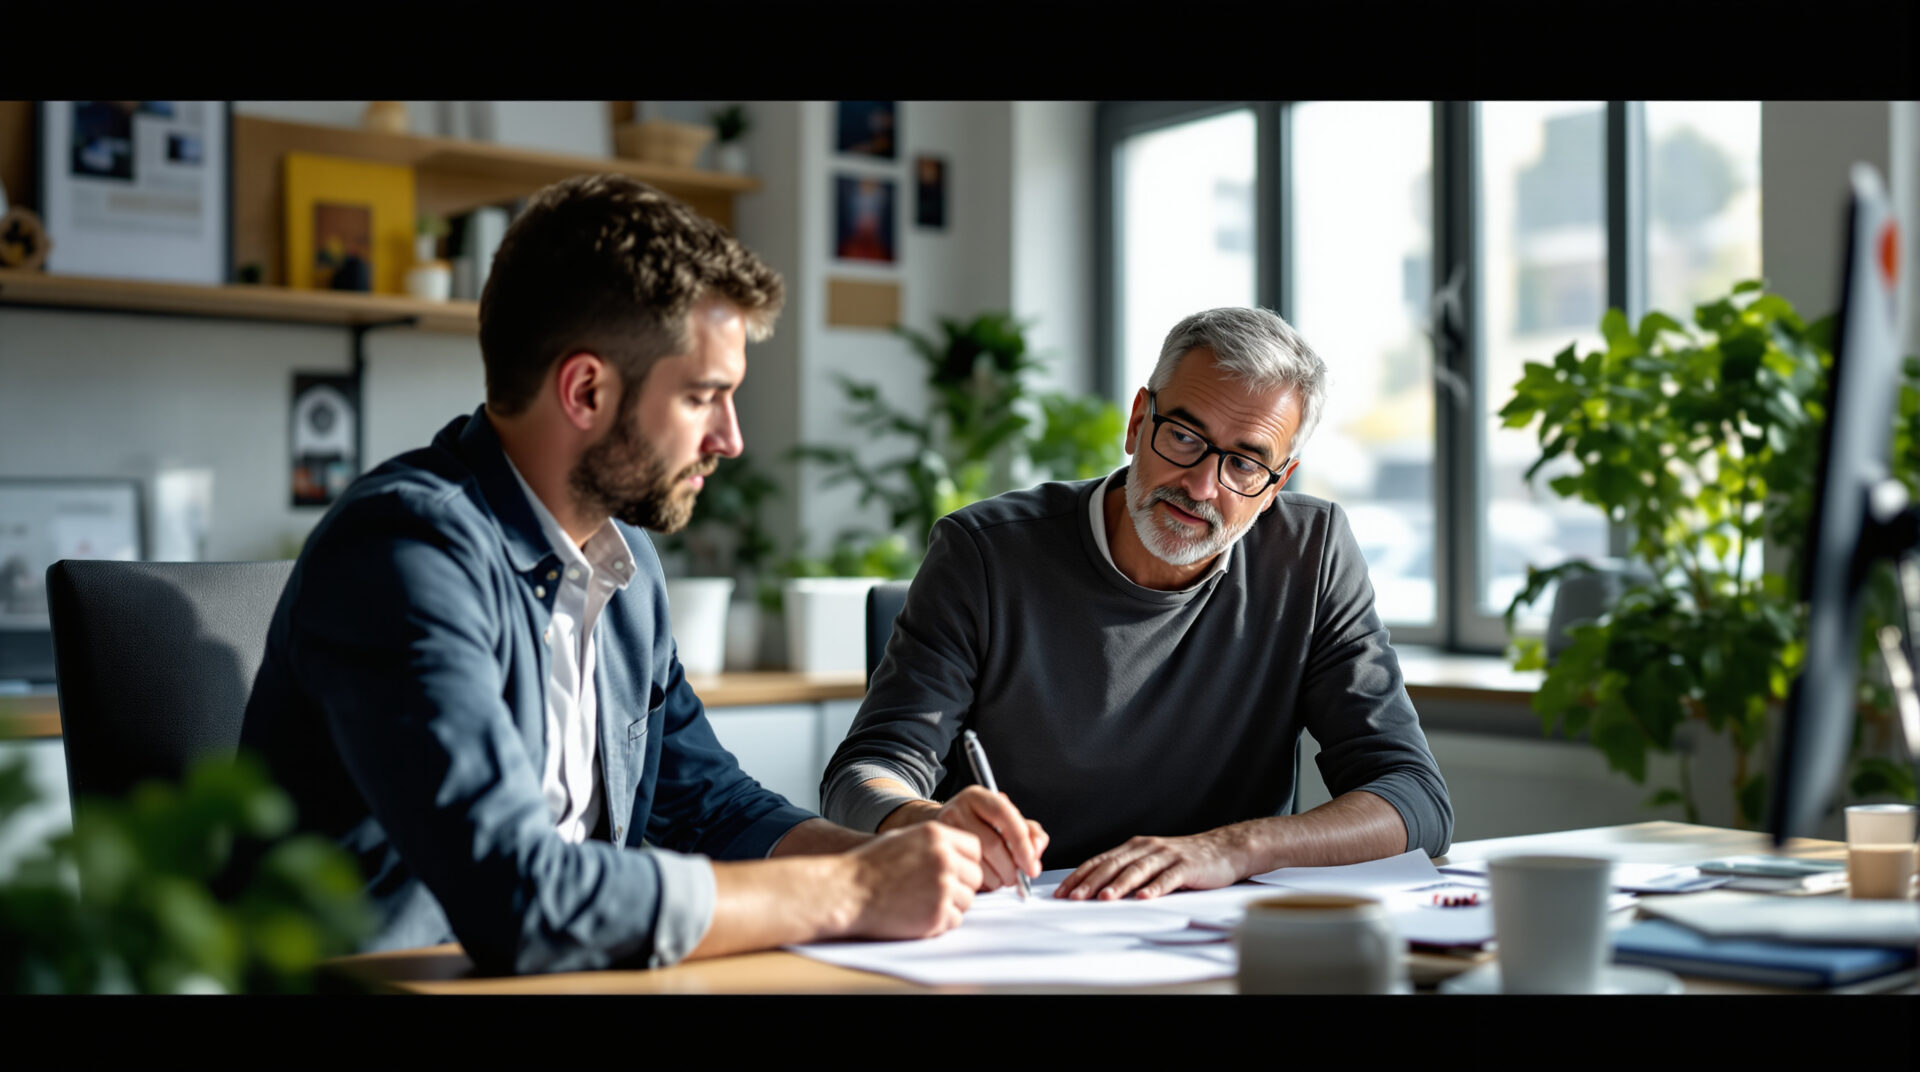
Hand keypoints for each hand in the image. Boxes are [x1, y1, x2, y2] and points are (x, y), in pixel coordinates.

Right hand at [844, 822, 982, 939]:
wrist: (846, 892)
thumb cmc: (869, 866)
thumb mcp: (903, 838)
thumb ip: (935, 843)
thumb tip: (958, 852)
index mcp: (936, 836)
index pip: (975, 848)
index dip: (965, 861)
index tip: (954, 870)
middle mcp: (944, 859)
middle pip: (975, 875)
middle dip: (960, 884)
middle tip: (935, 890)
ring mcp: (942, 888)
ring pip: (968, 900)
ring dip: (951, 904)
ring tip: (921, 901)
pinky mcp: (937, 915)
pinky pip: (955, 920)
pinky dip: (941, 921)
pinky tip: (918, 914)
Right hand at [932, 785, 1048, 892]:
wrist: (938, 834)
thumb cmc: (977, 827)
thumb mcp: (1004, 821)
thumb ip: (1029, 831)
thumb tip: (1037, 850)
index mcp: (977, 796)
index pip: (1004, 814)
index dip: (1022, 842)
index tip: (1031, 865)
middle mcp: (957, 809)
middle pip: (992, 843)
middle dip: (1010, 867)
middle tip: (1017, 878)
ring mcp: (942, 830)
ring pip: (978, 862)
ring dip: (997, 879)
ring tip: (1001, 880)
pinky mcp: (934, 851)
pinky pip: (964, 874)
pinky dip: (982, 884)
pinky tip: (985, 881)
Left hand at [1054, 828, 1245, 900]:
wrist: (1224, 849)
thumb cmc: (1185, 859)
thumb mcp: (1152, 861)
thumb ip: (1129, 872)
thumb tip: (1098, 891)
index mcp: (1135, 847)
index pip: (1101, 860)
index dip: (1080, 875)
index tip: (1063, 891)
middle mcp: (1147, 848)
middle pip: (1114, 865)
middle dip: (1092, 882)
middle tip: (1075, 897)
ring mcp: (1167, 856)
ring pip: (1138, 870)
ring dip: (1119, 885)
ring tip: (1104, 898)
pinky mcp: (1187, 866)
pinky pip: (1168, 878)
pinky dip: (1155, 888)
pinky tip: (1144, 897)